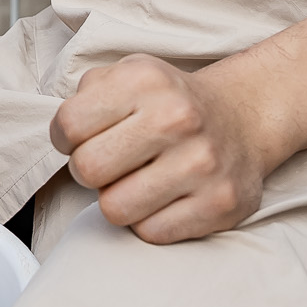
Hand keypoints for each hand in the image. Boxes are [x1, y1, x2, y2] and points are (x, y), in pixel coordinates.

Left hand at [52, 54, 282, 244]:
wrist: (242, 117)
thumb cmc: (169, 101)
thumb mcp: (128, 73)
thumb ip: (87, 94)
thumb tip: (64, 135)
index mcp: (145, 80)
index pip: (68, 125)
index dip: (66, 138)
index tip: (83, 138)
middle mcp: (177, 119)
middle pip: (88, 170)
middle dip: (89, 170)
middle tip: (110, 163)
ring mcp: (202, 164)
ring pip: (115, 209)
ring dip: (118, 199)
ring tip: (136, 180)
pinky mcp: (220, 204)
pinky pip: (151, 233)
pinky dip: (148, 220)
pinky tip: (163, 197)